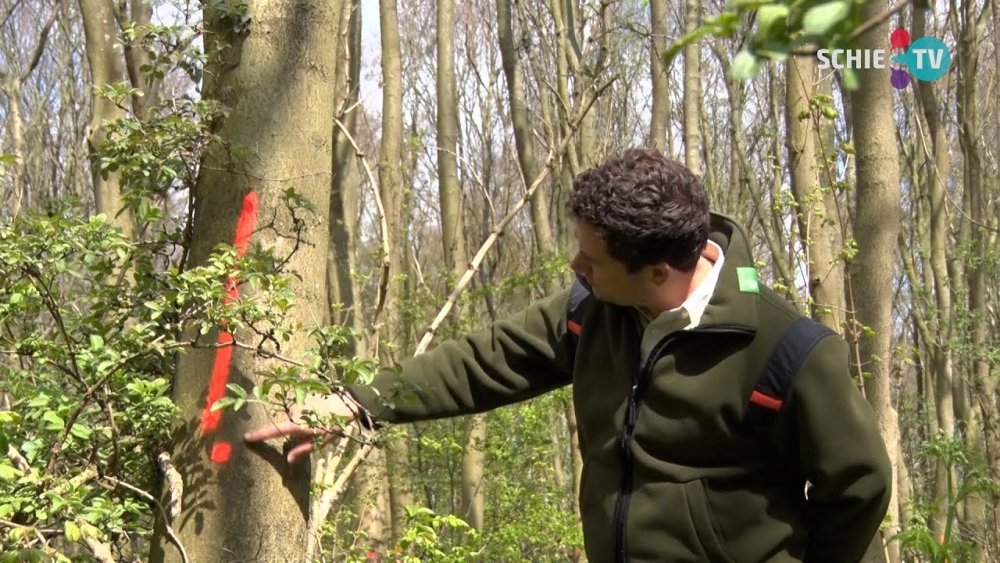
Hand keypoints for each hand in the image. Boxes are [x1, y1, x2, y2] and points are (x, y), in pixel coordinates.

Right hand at [244, 391, 363, 462]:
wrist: (345, 403)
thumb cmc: (333, 425)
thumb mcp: (320, 442)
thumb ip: (302, 450)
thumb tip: (288, 460)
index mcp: (298, 425)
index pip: (274, 431)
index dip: (260, 435)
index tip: (246, 437)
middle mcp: (295, 412)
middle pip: (286, 424)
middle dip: (294, 429)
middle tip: (312, 430)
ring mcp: (298, 402)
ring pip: (292, 416)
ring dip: (300, 420)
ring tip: (317, 420)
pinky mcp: (303, 396)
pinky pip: (298, 407)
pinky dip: (304, 411)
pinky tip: (317, 411)